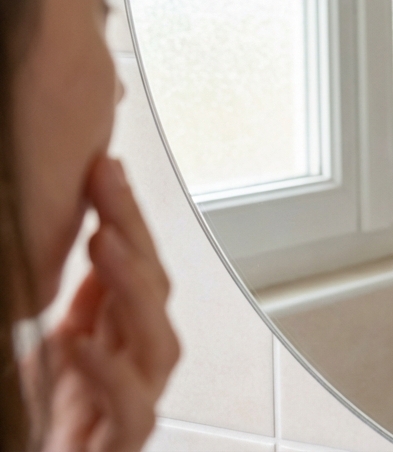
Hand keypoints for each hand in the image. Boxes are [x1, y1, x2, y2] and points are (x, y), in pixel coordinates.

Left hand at [32, 156, 179, 451]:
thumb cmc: (33, 427)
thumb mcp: (42, 347)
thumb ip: (59, 299)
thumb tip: (57, 232)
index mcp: (109, 339)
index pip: (132, 267)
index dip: (125, 216)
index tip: (104, 167)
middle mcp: (128, 368)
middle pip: (153, 293)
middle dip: (134, 233)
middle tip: (107, 184)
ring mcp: (130, 407)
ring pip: (159, 344)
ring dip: (135, 289)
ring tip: (102, 243)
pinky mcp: (119, 445)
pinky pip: (132, 410)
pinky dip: (110, 375)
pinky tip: (78, 342)